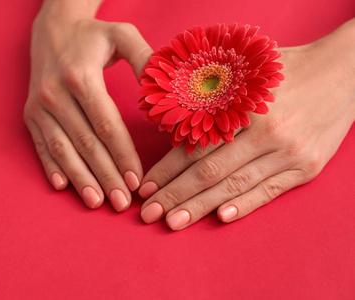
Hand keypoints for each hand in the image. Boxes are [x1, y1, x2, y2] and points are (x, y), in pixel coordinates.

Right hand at [24, 3, 151, 210]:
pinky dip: (52, 167)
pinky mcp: (30, 114)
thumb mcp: (122, 35)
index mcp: (81, 77)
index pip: (106, 124)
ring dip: (80, 178)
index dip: (122, 155)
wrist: (51, 29)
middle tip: (122, 202)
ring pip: (63, 149)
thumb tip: (165, 92)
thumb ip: (145, 59)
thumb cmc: (92, 36)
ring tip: (97, 202)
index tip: (136, 180)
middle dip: (105, 175)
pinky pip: (41, 146)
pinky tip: (64, 186)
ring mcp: (39, 106)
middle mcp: (55, 94)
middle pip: (86, 143)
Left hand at [139, 19, 354, 229]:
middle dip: (175, 195)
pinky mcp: (306, 167)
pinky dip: (244, 205)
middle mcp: (266, 132)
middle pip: (209, 171)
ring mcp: (288, 153)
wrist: (342, 73)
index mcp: (244, 105)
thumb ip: (211, 92)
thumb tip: (171, 120)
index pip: (195, 145)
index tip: (145, 186)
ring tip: (173, 222)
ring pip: (234, 186)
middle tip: (148, 213)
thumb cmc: (285, 70)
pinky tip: (220, 218)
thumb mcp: (245, 70)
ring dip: (199, 207)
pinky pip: (269, 191)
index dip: (167, 169)